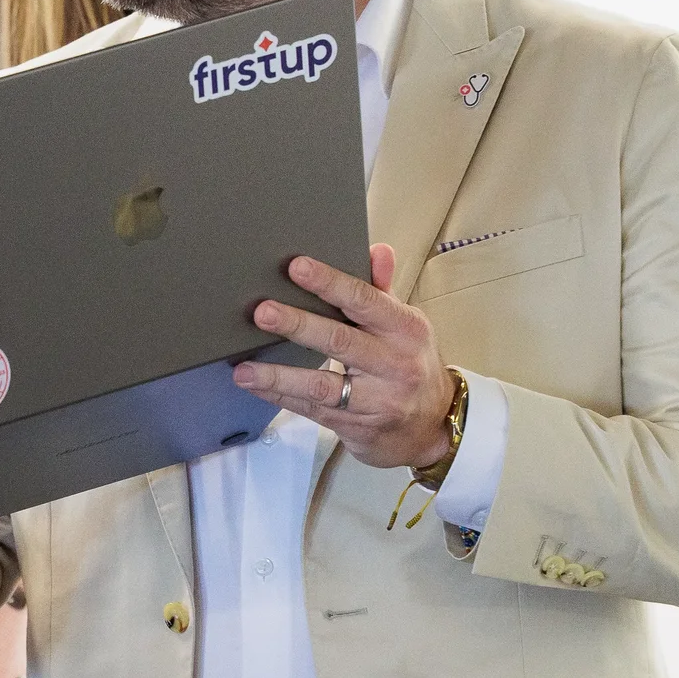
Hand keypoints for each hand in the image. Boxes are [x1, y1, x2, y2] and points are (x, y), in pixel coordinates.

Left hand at [231, 243, 455, 471]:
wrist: (433, 427)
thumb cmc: (410, 363)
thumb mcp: (406, 326)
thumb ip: (382, 290)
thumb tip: (377, 250)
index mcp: (406, 330)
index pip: (365, 301)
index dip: (331, 283)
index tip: (297, 267)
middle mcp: (394, 364)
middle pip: (340, 341)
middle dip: (298, 325)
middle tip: (262, 312)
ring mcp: (377, 400)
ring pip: (323, 386)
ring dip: (280, 376)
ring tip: (245, 369)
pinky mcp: (358, 427)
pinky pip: (313, 410)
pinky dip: (281, 397)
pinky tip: (255, 385)